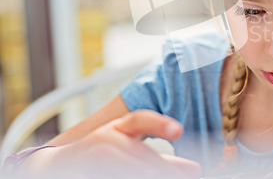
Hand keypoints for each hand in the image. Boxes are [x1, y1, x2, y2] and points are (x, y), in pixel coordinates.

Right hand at [22, 110, 200, 178]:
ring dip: (149, 172)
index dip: (159, 124)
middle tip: (193, 172)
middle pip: (144, 157)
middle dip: (165, 169)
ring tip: (158, 174)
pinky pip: (115, 175)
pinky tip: (142, 174)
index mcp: (120, 127)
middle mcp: (106, 139)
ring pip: (133, 169)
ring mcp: (94, 158)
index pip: (140, 120)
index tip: (179, 129)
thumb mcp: (130, 148)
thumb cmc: (104, 155)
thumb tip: (195, 169)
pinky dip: (132, 175)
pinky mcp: (85, 171)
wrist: (57, 166)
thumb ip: (161, 157)